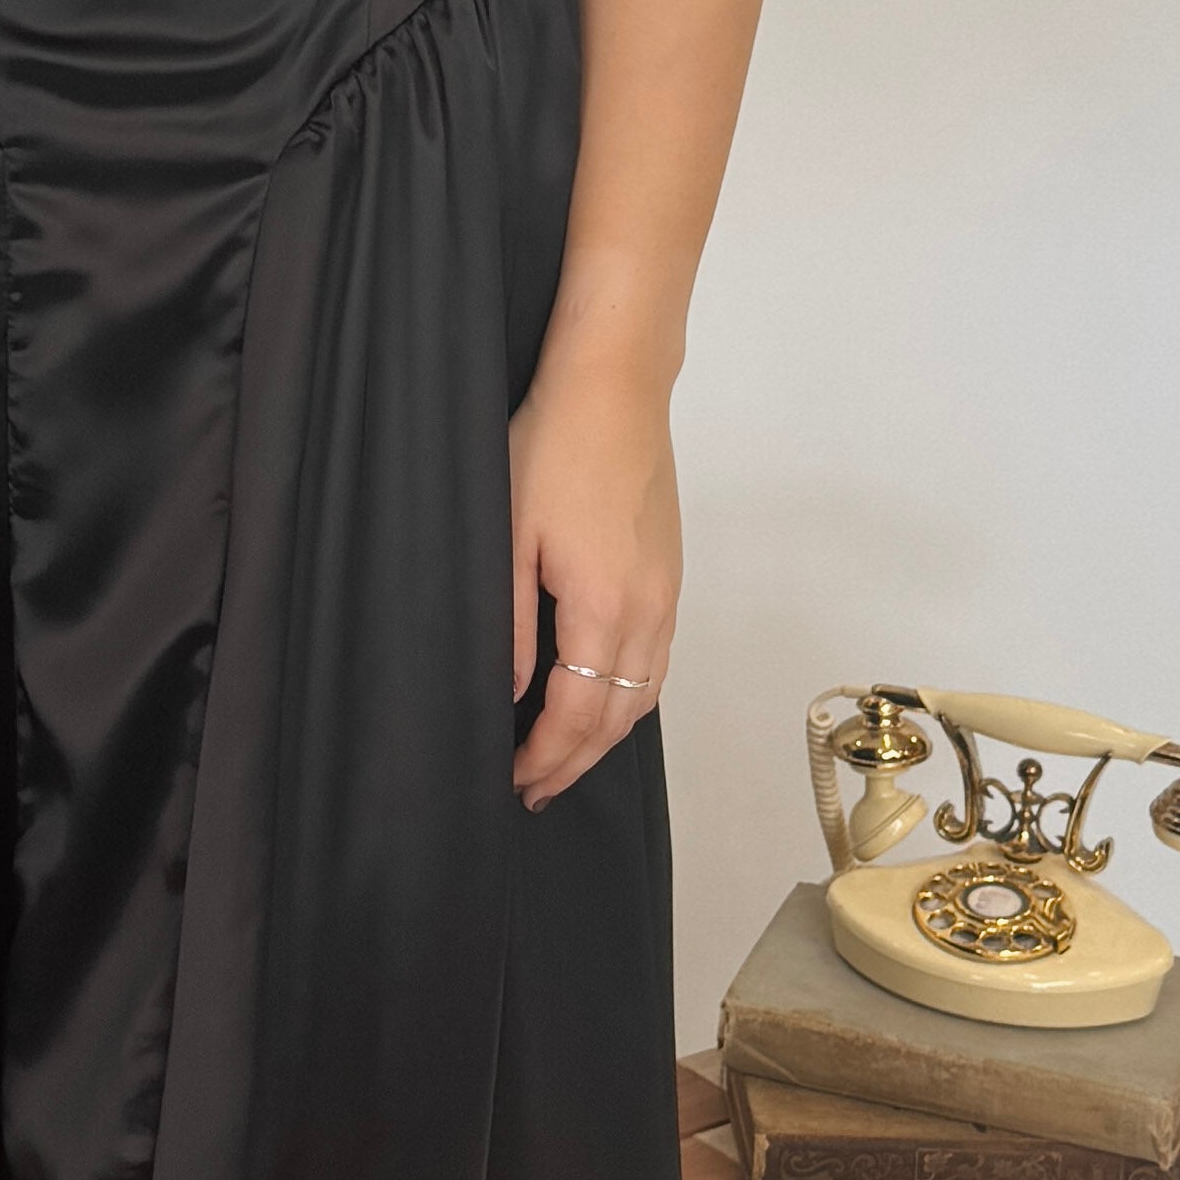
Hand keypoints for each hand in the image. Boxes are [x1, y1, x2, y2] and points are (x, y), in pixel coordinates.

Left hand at [508, 346, 678, 809]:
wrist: (615, 388)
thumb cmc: (553, 447)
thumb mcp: (508, 537)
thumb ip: (512, 624)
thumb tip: (512, 694)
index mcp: (605, 607)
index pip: (577, 714)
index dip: (545, 757)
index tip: (514, 781)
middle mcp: (648, 612)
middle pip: (617, 719)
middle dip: (574, 763)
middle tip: (534, 791)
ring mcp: (667, 595)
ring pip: (644, 695)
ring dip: (604, 737)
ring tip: (563, 760)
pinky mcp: (670, 576)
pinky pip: (657, 663)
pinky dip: (628, 700)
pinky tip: (600, 701)